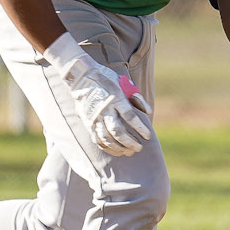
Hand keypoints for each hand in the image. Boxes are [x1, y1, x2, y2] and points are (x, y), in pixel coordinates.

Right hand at [48, 37, 152, 156]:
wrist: (81, 78)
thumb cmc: (106, 79)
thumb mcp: (123, 83)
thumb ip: (136, 97)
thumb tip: (148, 111)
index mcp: (116, 99)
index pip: (130, 117)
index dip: (140, 128)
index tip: (147, 136)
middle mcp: (105, 110)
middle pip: (118, 131)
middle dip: (130, 142)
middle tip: (139, 148)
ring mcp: (95, 118)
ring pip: (107, 138)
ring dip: (119, 148)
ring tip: (129, 152)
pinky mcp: (88, 122)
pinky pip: (97, 139)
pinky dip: (107, 147)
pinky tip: (115, 151)